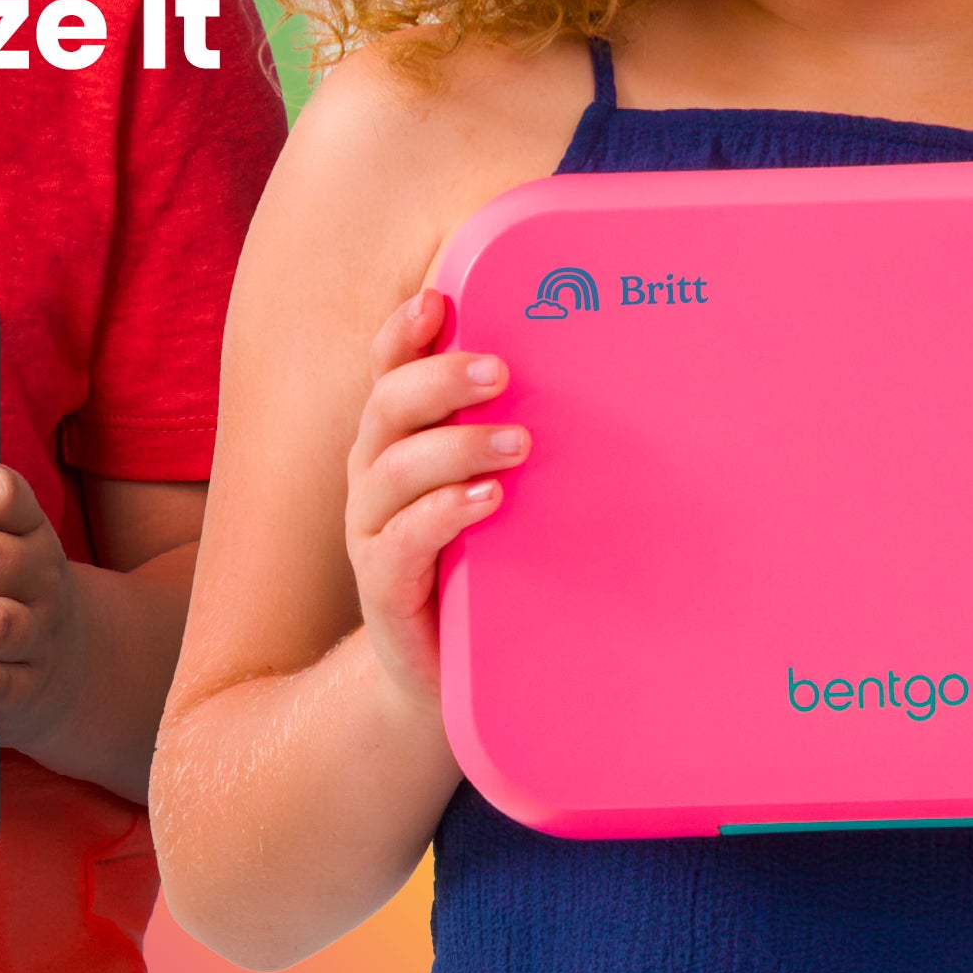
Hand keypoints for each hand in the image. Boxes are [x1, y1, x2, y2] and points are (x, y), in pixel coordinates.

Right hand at [345, 290, 527, 706]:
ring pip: (393, 468)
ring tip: (518, 443)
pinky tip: (486, 501)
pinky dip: (442, 513)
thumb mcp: (497, 490)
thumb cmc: (478, 567)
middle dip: (440, 379)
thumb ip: (516, 437)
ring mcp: (371, 531)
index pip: (388, 370)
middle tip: (500, 371)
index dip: (405, 333)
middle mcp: (373, 477)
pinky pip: (400, 540)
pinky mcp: (382, 585)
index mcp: (396, 441)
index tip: (440, 300)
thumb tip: (601, 373)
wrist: (439, 672)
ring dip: (456, 446)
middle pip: (386, 406)